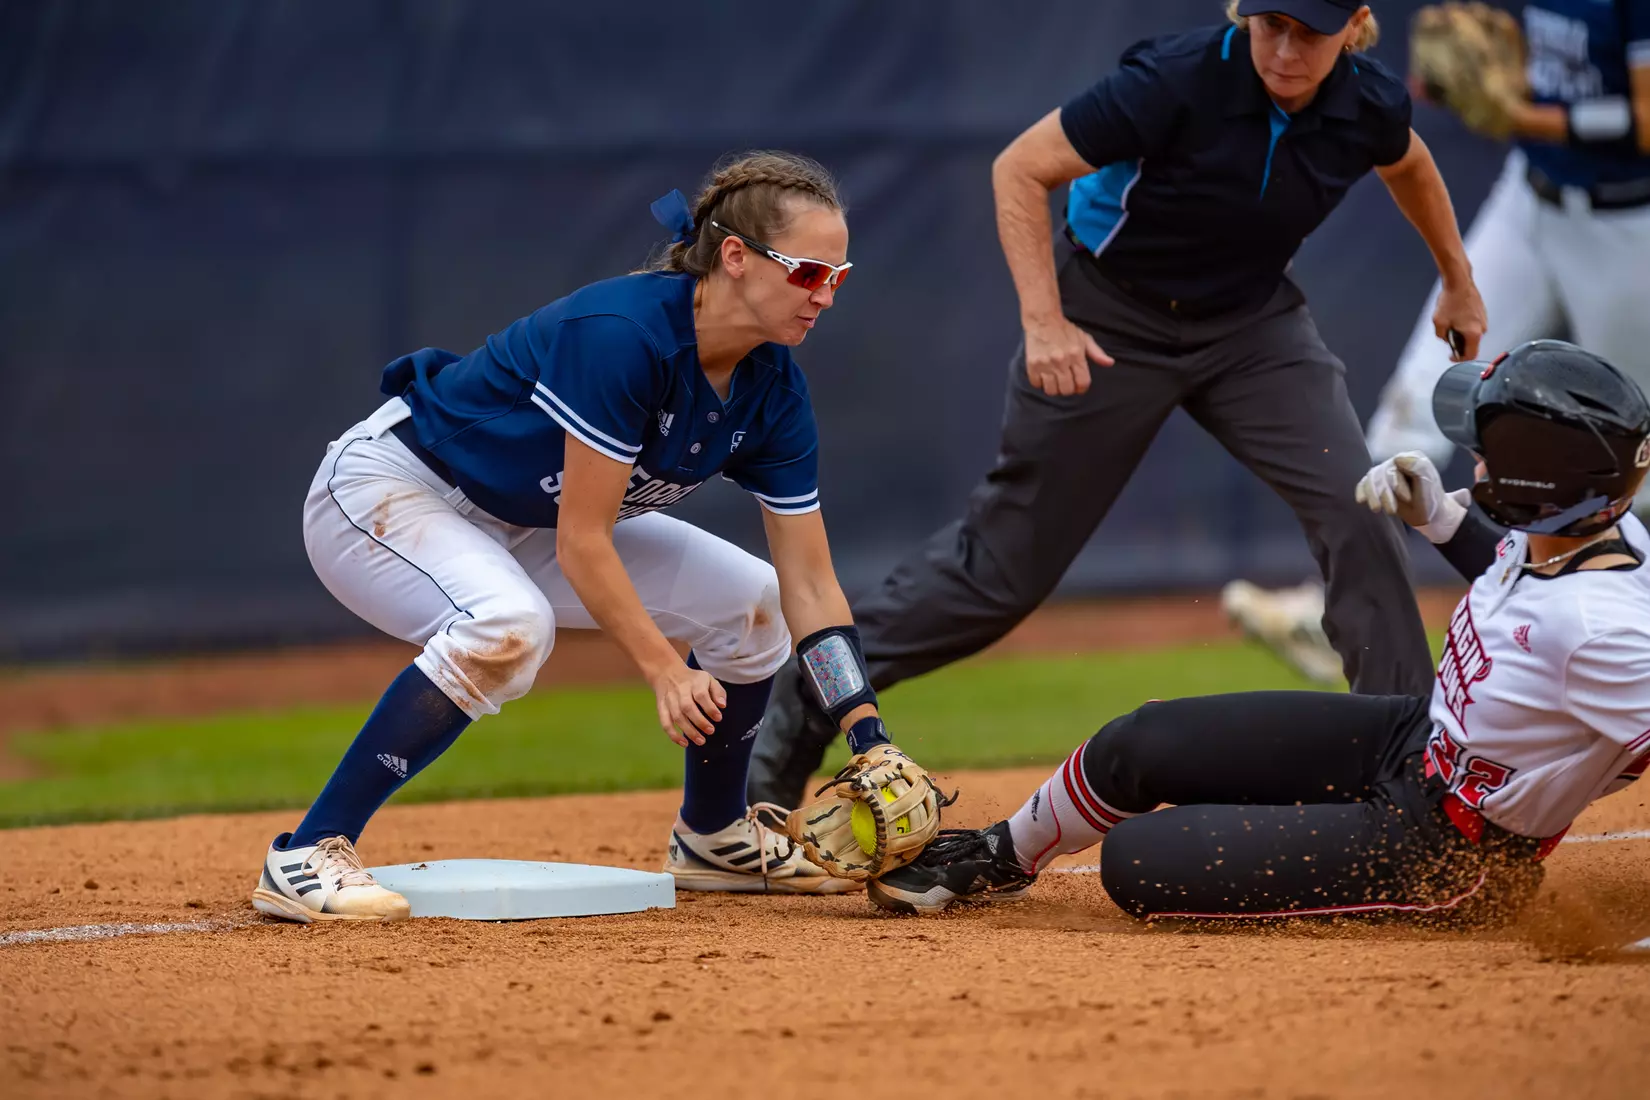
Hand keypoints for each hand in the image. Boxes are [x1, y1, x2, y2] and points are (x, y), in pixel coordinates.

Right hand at [649, 664, 725, 746]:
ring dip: (689, 731)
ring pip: (677, 717)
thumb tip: (722, 705)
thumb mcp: (708, 679)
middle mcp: (680, 691)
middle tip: (711, 731)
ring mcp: (669, 700)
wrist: (667, 673)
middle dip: (700, 721)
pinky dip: (673, 735)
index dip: (709, 708)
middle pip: (687, 707)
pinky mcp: (661, 708)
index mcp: (694, 682)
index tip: (718, 718)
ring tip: (701, 741)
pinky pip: (665, 723)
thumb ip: (717, 692)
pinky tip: (683, 743)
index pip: (701, 695)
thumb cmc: (693, 680)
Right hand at [1023, 315, 1112, 396]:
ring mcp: (1046, 364)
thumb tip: (1110, 363)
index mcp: (1076, 355)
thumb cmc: (1065, 330)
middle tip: (1066, 382)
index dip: (1082, 388)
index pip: (1083, 382)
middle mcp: (1061, 361)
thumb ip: (1097, 353)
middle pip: (1067, 390)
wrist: (1043, 319)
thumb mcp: (1084, 338)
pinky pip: (1036, 384)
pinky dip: (1040, 383)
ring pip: (1051, 390)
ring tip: (1054, 381)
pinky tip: (1043, 376)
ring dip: (1054, 388)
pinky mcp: (1032, 364)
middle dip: (1068, 389)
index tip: (1079, 386)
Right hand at [1355, 451, 1469, 542]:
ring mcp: (1386, 472)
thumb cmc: (1431, 500)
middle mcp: (1397, 462)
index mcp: (1411, 458)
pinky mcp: (1378, 483)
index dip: (1396, 483)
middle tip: (1391, 511)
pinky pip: (1364, 483)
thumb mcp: (1430, 483)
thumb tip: (1398, 458)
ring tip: (1376, 510)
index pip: (1395, 466)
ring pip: (1371, 478)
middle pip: (1381, 473)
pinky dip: (1361, 490)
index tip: (1406, 498)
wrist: (1430, 516)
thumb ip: (1419, 467)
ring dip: (1372, 494)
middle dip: (1384, 493)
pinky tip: (1361, 500)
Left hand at [1433, 278, 1485, 360]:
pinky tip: (1456, 315)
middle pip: (1471, 344)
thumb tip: (1446, 339)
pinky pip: (1473, 324)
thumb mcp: (1439, 322)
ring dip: (1461, 333)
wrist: (1459, 282)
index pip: (1470, 355)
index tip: (1452, 356)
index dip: (1459, 359)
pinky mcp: (1482, 312)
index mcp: (1473, 333)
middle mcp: (1482, 327)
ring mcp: (1484, 319)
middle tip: (1448, 335)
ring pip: (1472, 333)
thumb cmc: (1450, 299)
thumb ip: (1442, 336)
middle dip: (1458, 343)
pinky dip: (1465, 324)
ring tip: (1450, 322)